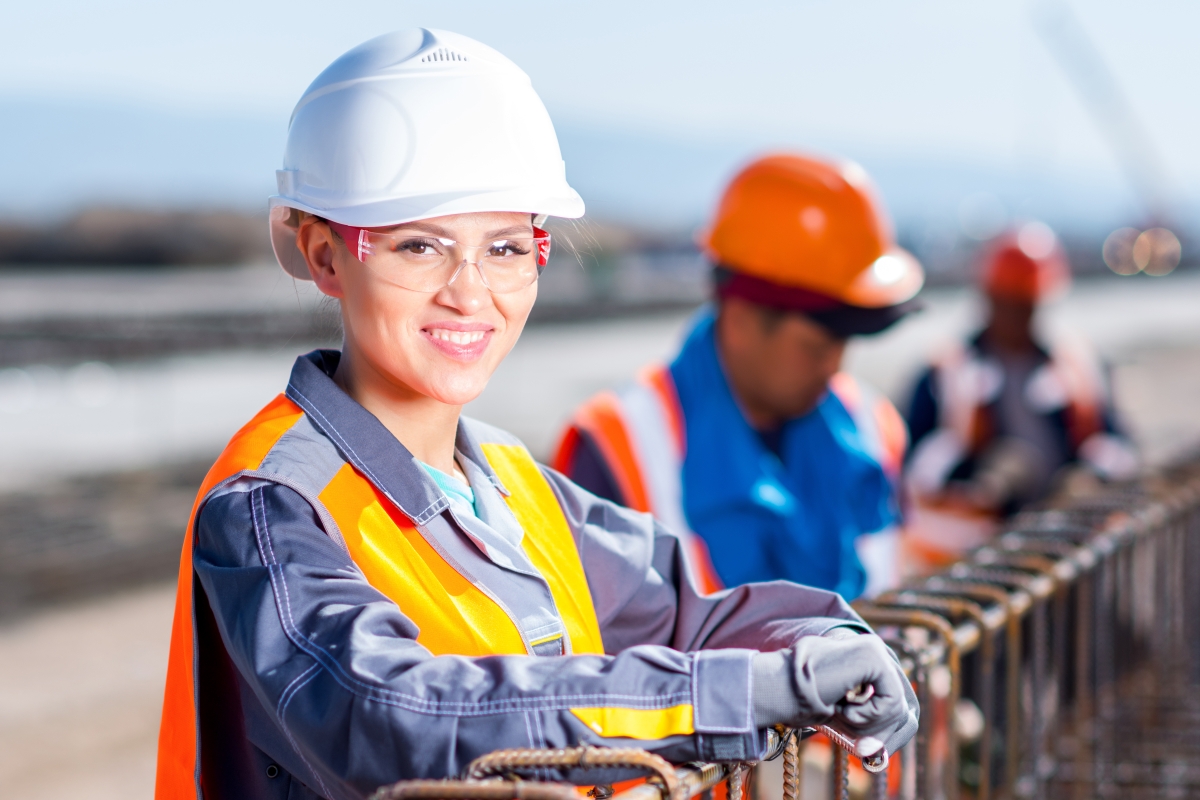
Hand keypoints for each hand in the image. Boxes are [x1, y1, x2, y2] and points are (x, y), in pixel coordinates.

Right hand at [791, 633, 918, 753]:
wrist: (781, 687)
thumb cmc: (803, 701)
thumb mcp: (843, 713)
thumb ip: (866, 721)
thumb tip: (881, 751)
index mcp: (870, 662)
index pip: (901, 703)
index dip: (893, 734)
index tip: (873, 753)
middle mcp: (877, 651)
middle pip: (906, 707)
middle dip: (886, 736)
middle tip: (862, 749)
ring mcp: (877, 651)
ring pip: (898, 709)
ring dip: (868, 724)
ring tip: (841, 715)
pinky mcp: (875, 657)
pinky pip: (892, 702)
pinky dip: (867, 715)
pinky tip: (844, 706)